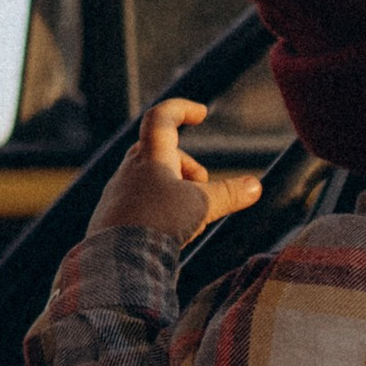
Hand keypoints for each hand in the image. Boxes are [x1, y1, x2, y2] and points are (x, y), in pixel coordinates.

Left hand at [90, 99, 263, 246]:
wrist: (118, 257)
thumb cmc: (158, 222)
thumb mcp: (202, 205)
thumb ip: (229, 194)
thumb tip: (255, 186)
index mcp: (151, 156)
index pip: (162, 117)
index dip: (182, 109)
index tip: (201, 113)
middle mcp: (129, 169)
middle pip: (158, 150)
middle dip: (184, 163)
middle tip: (200, 185)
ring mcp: (117, 192)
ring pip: (147, 177)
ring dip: (172, 187)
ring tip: (187, 214)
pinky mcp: (110, 216)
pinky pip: (136, 202)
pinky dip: (156, 208)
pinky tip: (165, 230)